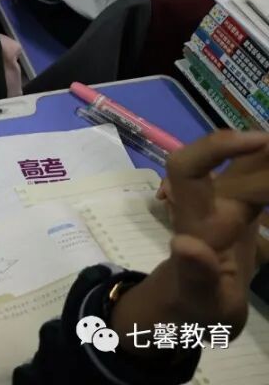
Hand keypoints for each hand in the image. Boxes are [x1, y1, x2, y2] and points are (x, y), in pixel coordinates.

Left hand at [113, 131, 268, 349]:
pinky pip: (264, 184)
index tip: (263, 140)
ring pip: (254, 167)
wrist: (189, 305)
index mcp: (196, 220)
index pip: (189, 168)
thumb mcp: (198, 300)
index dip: (218, 147)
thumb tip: (184, 244)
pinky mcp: (243, 211)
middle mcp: (210, 203)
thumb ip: (195, 275)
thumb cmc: (192, 305)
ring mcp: (228, 204)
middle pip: (239, 163)